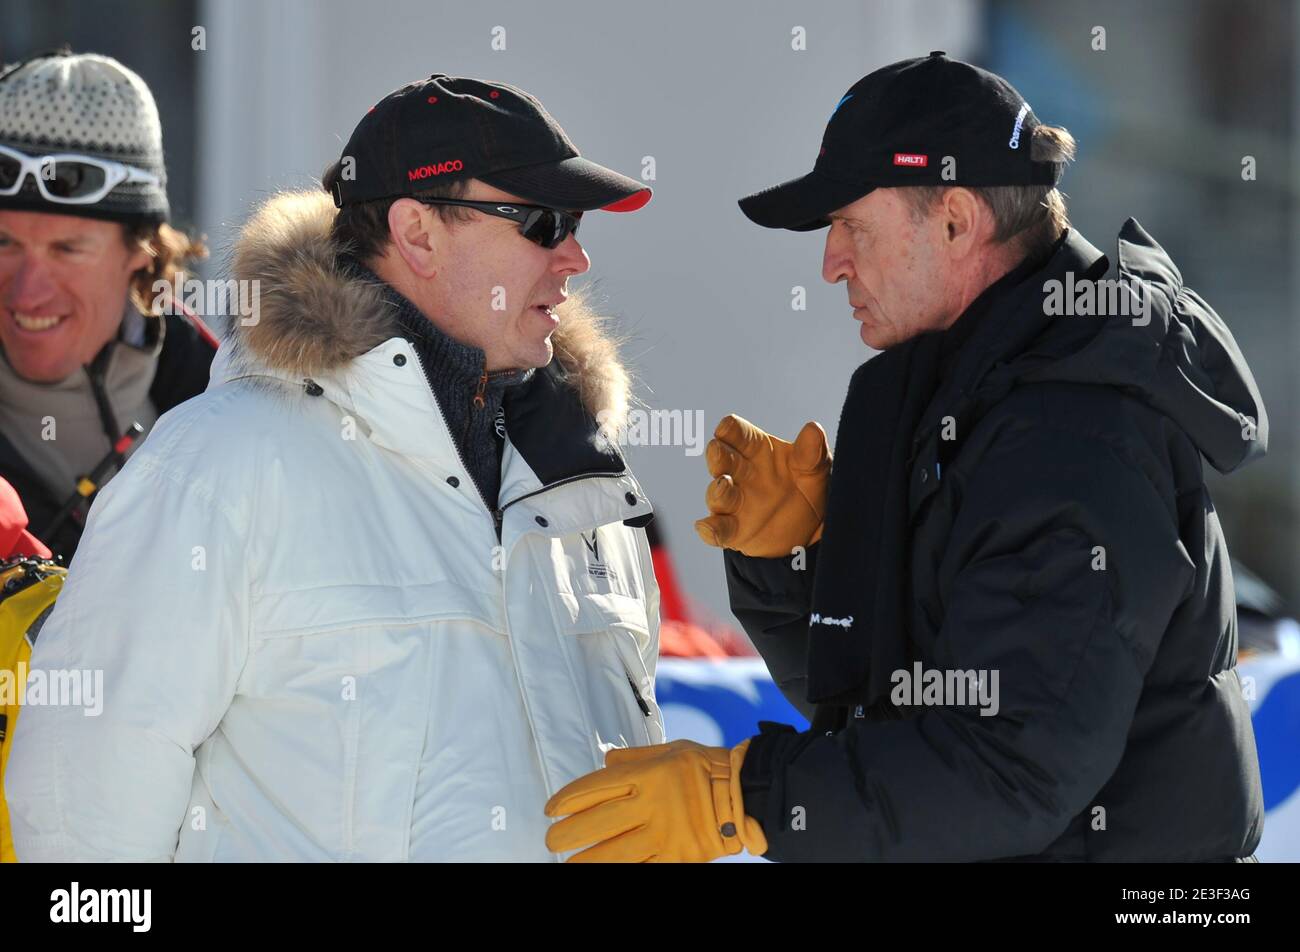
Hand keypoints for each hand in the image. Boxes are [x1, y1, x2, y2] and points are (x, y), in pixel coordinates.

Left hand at [543, 738, 766, 862]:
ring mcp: (664, 834)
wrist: (747, 795)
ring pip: (614, 855)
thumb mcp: (670, 750)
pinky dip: (620, 873)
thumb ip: (634, 758)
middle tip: (551, 842)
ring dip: (585, 862)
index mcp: (648, 774)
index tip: (549, 810)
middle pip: (597, 824)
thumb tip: (604, 763)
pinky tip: (601, 874)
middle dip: (567, 836)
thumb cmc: (705, 768)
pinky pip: (642, 869)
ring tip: (568, 866)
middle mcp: (652, 804)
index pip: (595, 788)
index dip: (567, 800)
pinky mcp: (677, 857)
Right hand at [694, 414, 830, 557]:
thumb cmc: (809, 490)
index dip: (730, 429)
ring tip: (723, 485)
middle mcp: (741, 474)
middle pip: (720, 459)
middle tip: (719, 452)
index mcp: (757, 451)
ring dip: (717, 490)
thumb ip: (812, 452)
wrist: (813, 533)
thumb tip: (813, 428)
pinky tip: (708, 528)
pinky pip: (717, 529)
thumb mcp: (817, 470)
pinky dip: (710, 529)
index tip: (727, 427)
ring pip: (716, 493)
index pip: (737, 433)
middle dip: (716, 455)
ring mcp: (734, 503)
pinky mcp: (732, 531)